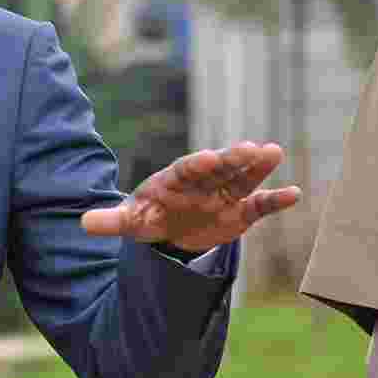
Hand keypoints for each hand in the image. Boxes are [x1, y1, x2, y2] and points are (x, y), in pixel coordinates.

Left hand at [81, 141, 301, 251]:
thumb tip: (84, 222)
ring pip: (243, 179)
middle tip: (252, 147)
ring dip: (258, 168)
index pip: (187, 168)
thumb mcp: (130, 221)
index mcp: (176, 177)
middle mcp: (204, 180)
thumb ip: (112, 221)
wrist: (170, 230)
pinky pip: (260, 204)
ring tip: (274, 152)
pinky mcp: (240, 211)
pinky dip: (275, 200)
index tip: (206, 158)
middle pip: (220, 167)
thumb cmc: (150, 216)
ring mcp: (225, 193)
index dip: (196, 164)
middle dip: (233, 159)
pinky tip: (294, 194)